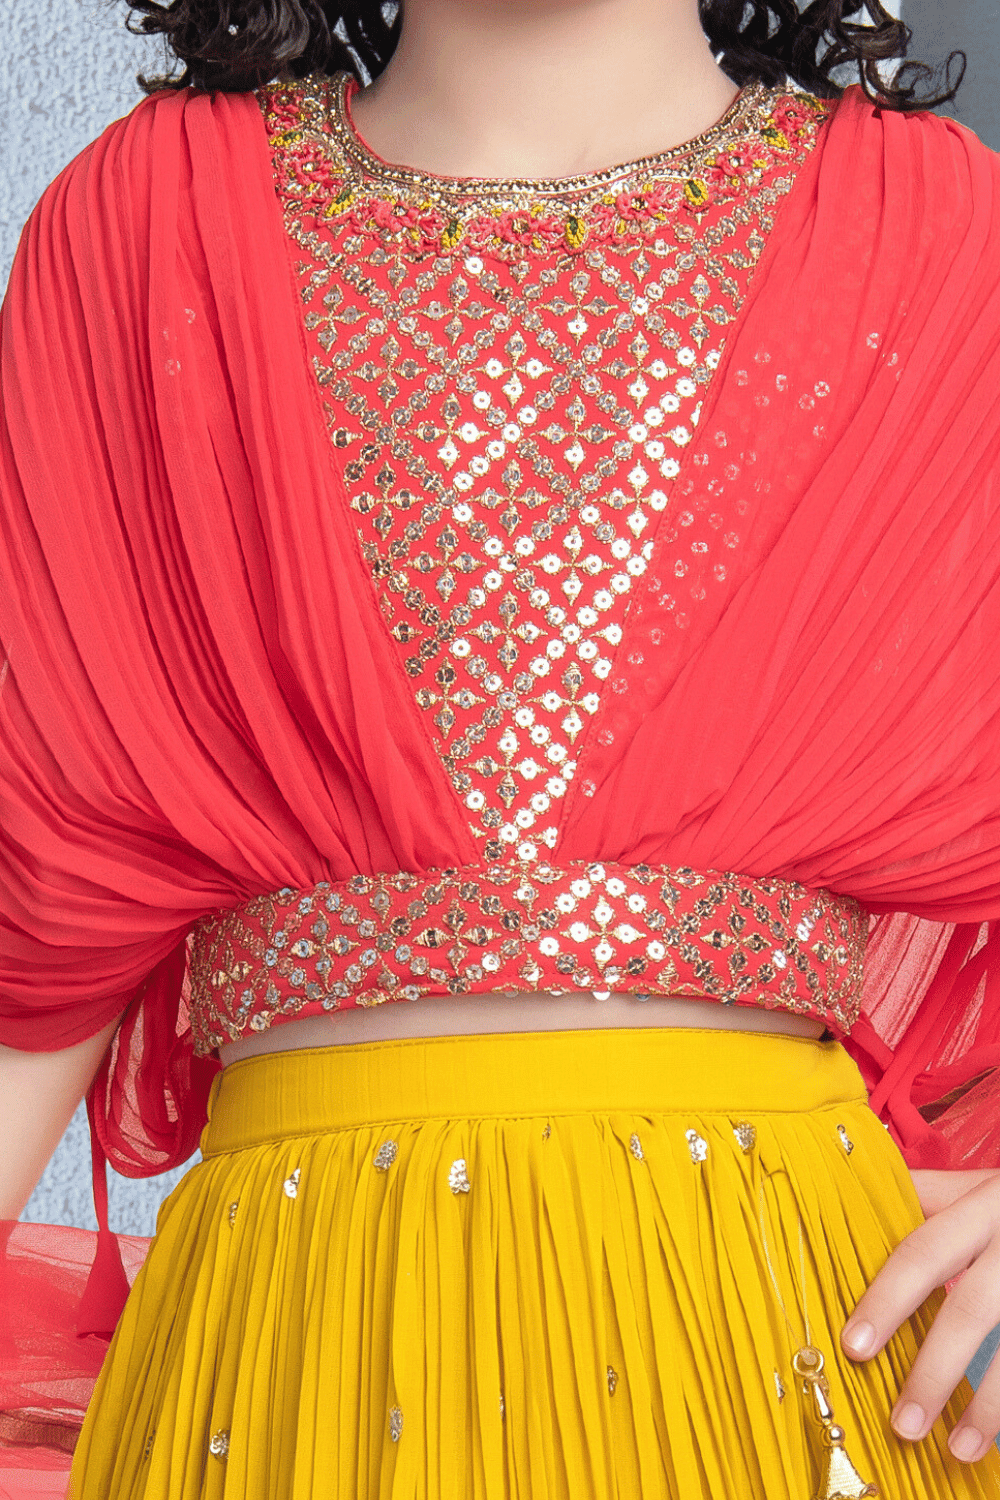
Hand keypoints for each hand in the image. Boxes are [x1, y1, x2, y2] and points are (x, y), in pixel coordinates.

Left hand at [840, 1167, 999, 1464]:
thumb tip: (846, 1196)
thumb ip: (924, 1197)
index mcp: (980, 1207)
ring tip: (956, 1450)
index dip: (886, 1300)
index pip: (923, 1253)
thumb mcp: (974, 1187)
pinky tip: (996, 1439)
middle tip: (902, 1425)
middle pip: (970, 1309)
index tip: (853, 1348)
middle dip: (934, 1371)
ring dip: (987, 1406)